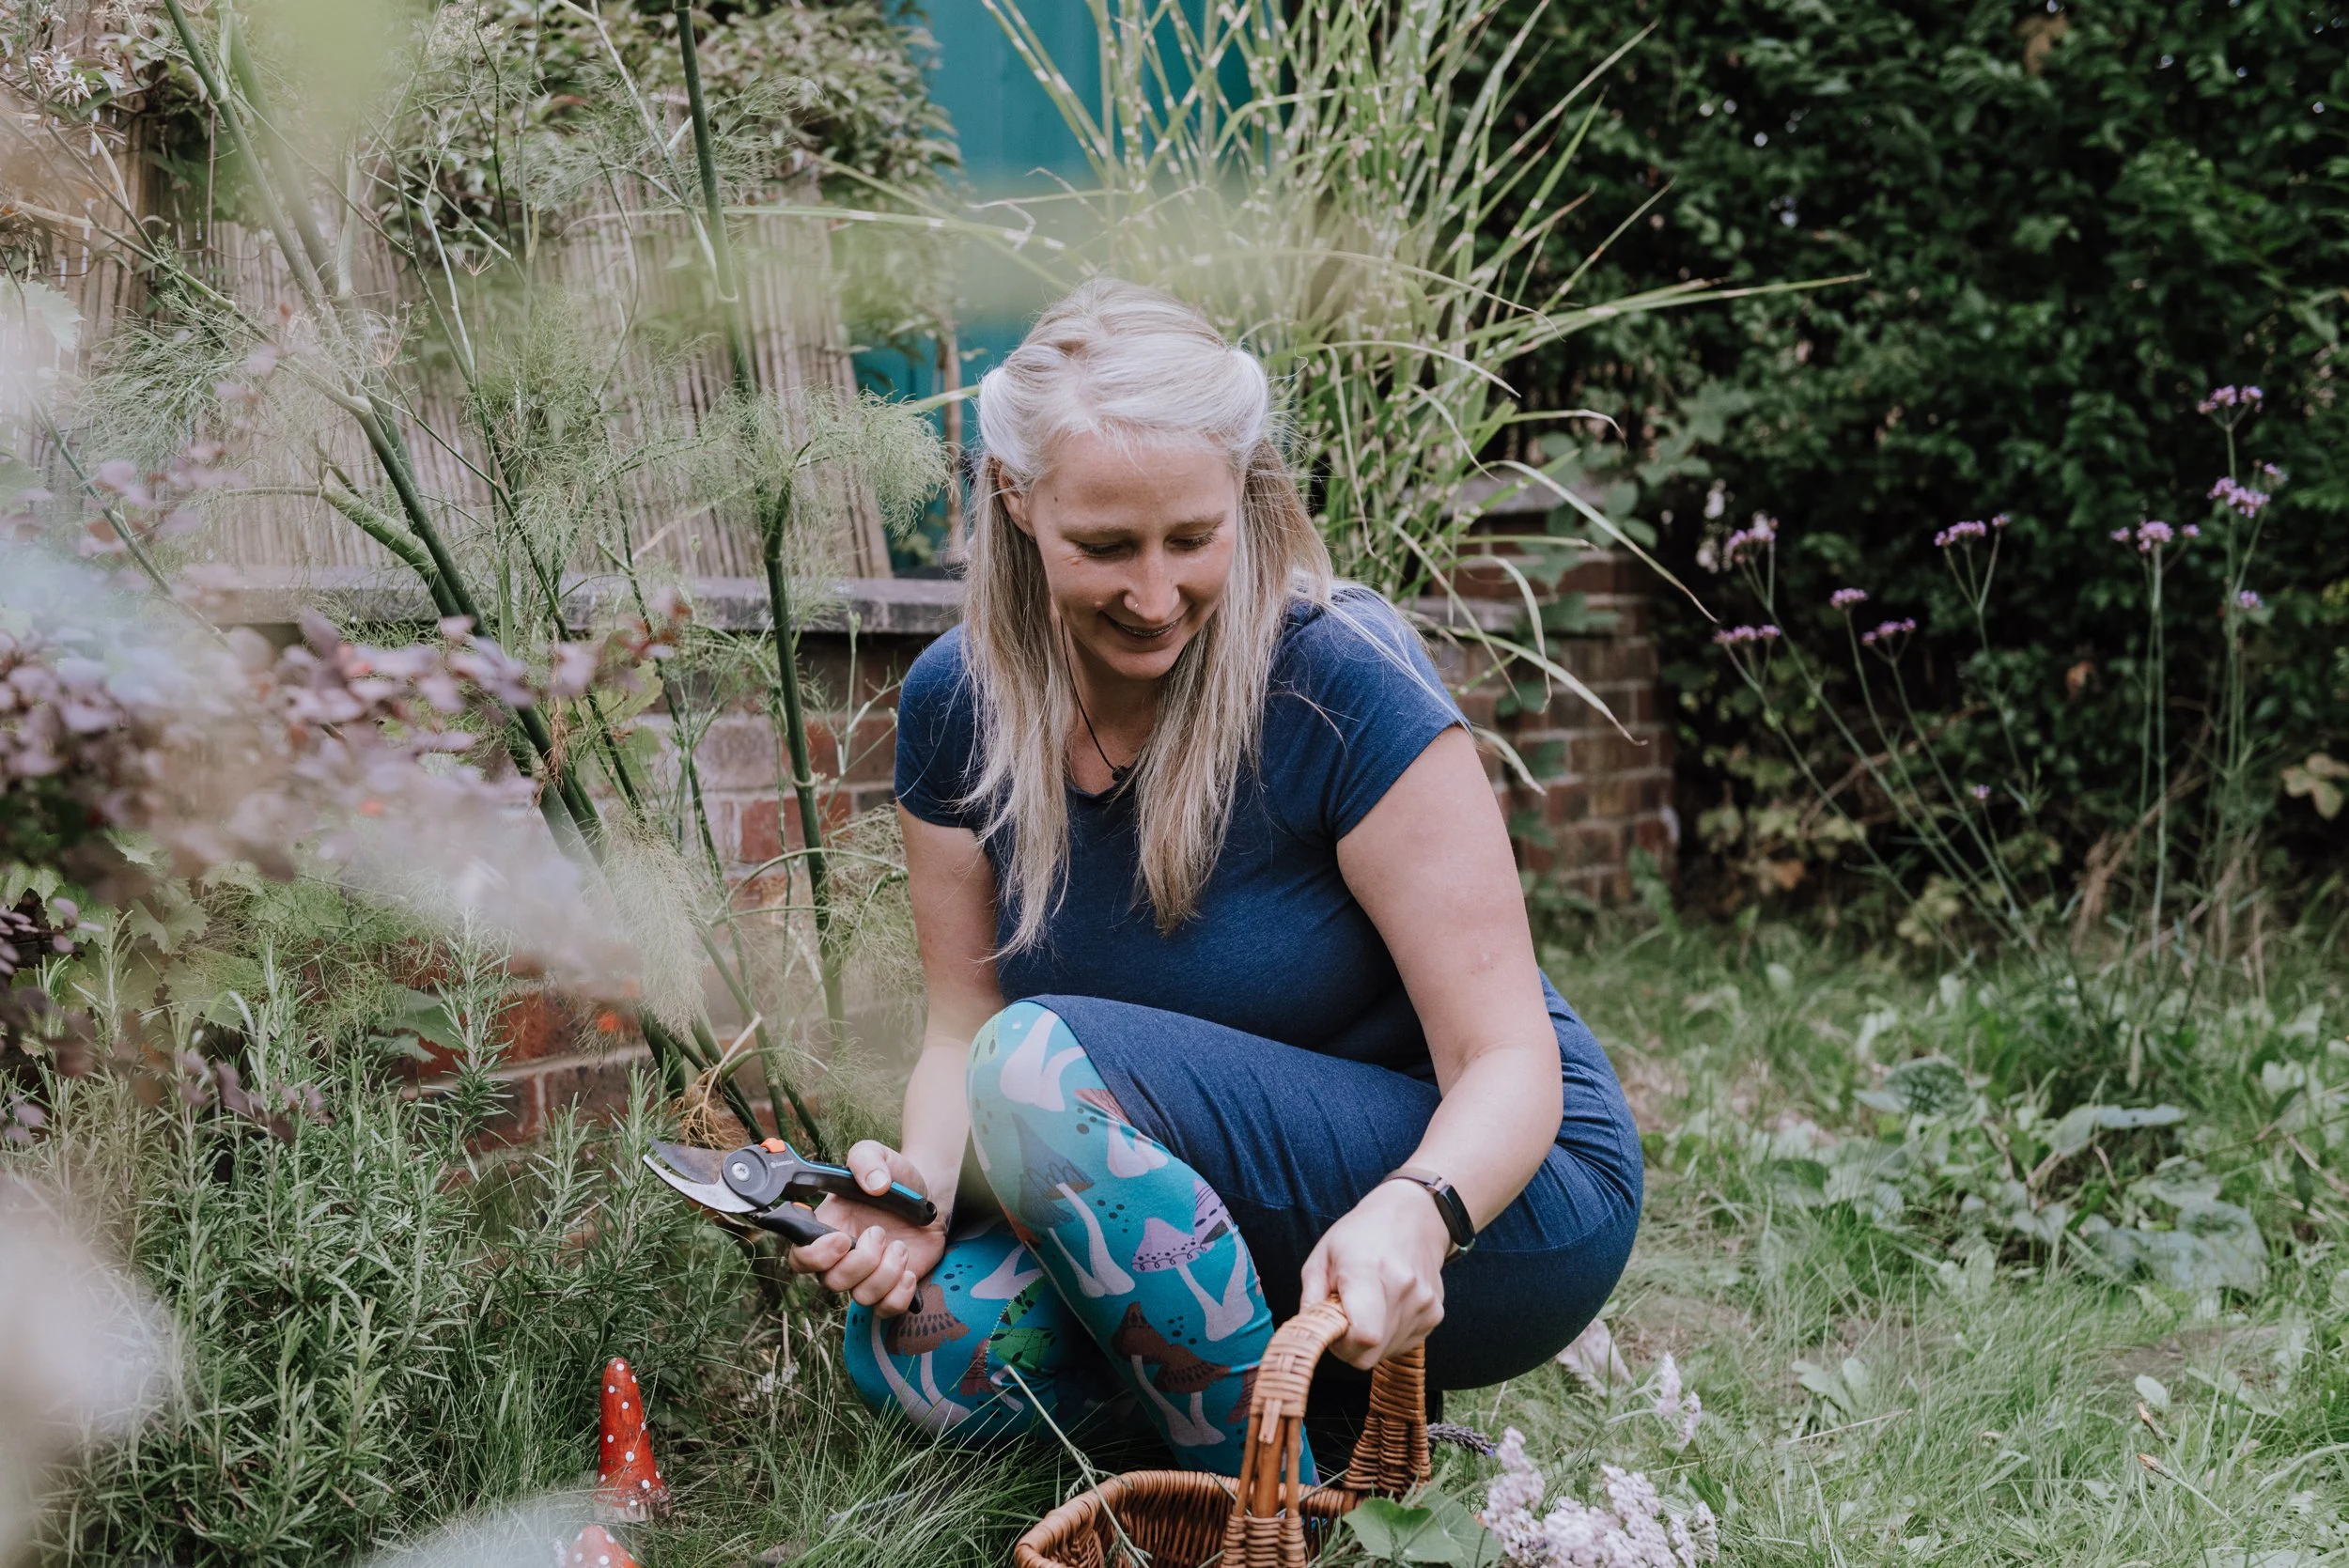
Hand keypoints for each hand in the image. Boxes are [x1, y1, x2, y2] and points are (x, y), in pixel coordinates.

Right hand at [787, 1140, 946, 1317]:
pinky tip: (909, 1272)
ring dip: (884, 1273)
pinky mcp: (891, 1288)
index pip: (800, 1258)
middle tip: (879, 1232)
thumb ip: (866, 1159)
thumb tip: (873, 1184)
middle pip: (831, 1282)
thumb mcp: (877, 1155)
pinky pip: (885, 1310)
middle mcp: (841, 1258)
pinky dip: (899, 1296)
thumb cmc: (895, 1177)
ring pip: (860, 1297)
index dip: (815, 1256)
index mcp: (827, 1229)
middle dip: (860, 1261)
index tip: (842, 1238)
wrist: (929, 1193)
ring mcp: (866, 1276)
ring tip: (900, 1247)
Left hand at [1299, 1179, 1448, 1369]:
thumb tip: (1308, 1333)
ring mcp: (1424, 1304)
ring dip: (1369, 1340)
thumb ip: (1311, 1297)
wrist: (1414, 1217)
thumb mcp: (1323, 1255)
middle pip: (1370, 1354)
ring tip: (1367, 1304)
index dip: (1342, 1344)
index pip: (1364, 1336)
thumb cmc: (1361, 1235)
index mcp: (1369, 1270)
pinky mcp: (1435, 1314)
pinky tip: (1385, 1306)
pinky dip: (1388, 1335)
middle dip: (1349, 1346)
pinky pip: (1402, 1345)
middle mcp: (1404, 1289)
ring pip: (1385, 1353)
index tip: (1332, 1325)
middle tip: (1343, 1316)